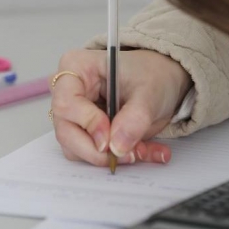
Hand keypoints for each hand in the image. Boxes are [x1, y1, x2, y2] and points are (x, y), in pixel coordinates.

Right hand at [49, 49, 191, 166]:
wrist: (162, 82)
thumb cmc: (151, 74)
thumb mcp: (149, 91)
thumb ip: (134, 118)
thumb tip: (117, 147)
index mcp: (76, 68)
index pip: (67, 103)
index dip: (87, 124)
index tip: (110, 139)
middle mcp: (68, 93)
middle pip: (66, 132)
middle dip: (98, 151)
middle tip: (130, 154)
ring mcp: (75, 116)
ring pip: (77, 150)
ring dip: (111, 158)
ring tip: (143, 150)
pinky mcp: (86, 134)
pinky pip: (94, 155)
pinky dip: (120, 159)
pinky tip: (145, 152)